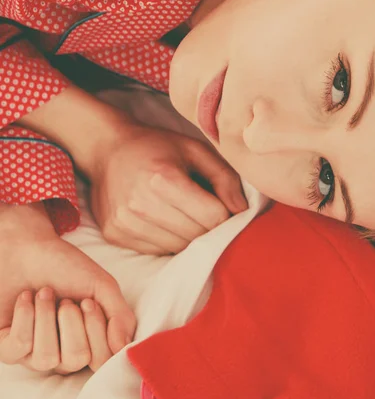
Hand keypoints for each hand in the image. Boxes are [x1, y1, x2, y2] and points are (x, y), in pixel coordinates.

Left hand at [0, 203, 135, 370]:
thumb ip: (120, 316)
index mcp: (89, 340)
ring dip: (46, 317)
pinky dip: (25, 317)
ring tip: (44, 293)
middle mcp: (62, 352)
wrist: (27, 247)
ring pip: (46, 358)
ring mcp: (33, 353)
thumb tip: (123, 348)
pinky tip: (26, 299)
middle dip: (71, 323)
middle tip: (66, 300)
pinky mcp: (7, 347)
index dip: (97, 332)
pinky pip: (19, 348)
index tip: (89, 302)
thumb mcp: (102, 286)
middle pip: (76, 360)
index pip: (102, 360)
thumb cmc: (65, 266)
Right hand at [18, 84, 247, 254]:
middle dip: (210, 227)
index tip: (223, 205)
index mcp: (163, 178)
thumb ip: (225, 178)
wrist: (107, 149)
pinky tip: (163, 219)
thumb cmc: (157, 147)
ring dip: (189, 236)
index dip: (226, 214)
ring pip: (179, 248)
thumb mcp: (195, 150)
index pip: (213, 217)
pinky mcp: (115, 234)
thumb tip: (243, 210)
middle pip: (197, 235)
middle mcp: (140, 204)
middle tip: (205, 209)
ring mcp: (125, 222)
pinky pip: (157, 251)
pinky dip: (168, 240)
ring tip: (183, 213)